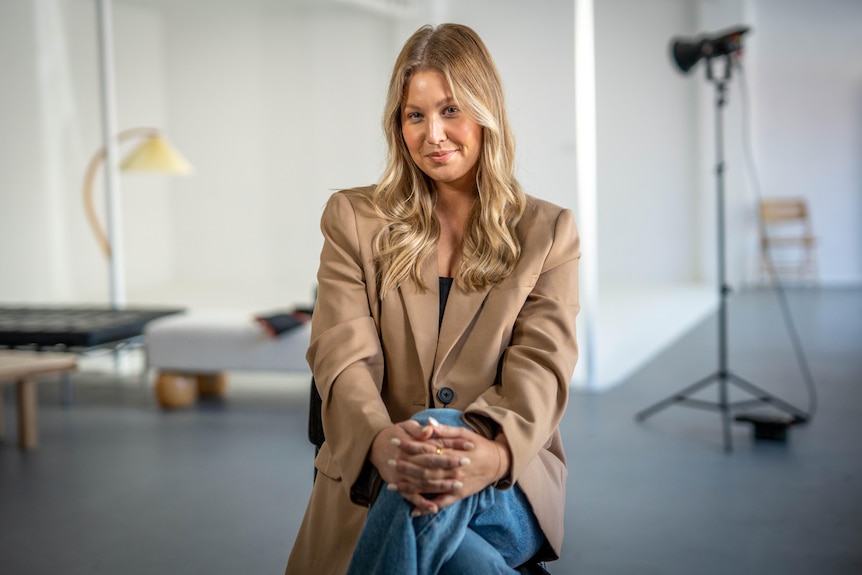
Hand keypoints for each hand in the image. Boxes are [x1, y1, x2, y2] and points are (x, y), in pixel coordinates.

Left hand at [370, 417, 509, 515]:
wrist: (498, 462)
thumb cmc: (479, 445)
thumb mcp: (464, 433)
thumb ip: (445, 430)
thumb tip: (428, 422)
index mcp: (452, 452)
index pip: (426, 448)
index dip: (409, 445)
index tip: (394, 441)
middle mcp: (452, 469)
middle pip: (424, 468)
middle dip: (405, 466)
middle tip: (388, 462)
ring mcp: (455, 483)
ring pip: (429, 486)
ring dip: (410, 487)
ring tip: (392, 485)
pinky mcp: (459, 494)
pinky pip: (442, 502)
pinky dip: (428, 507)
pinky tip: (413, 510)